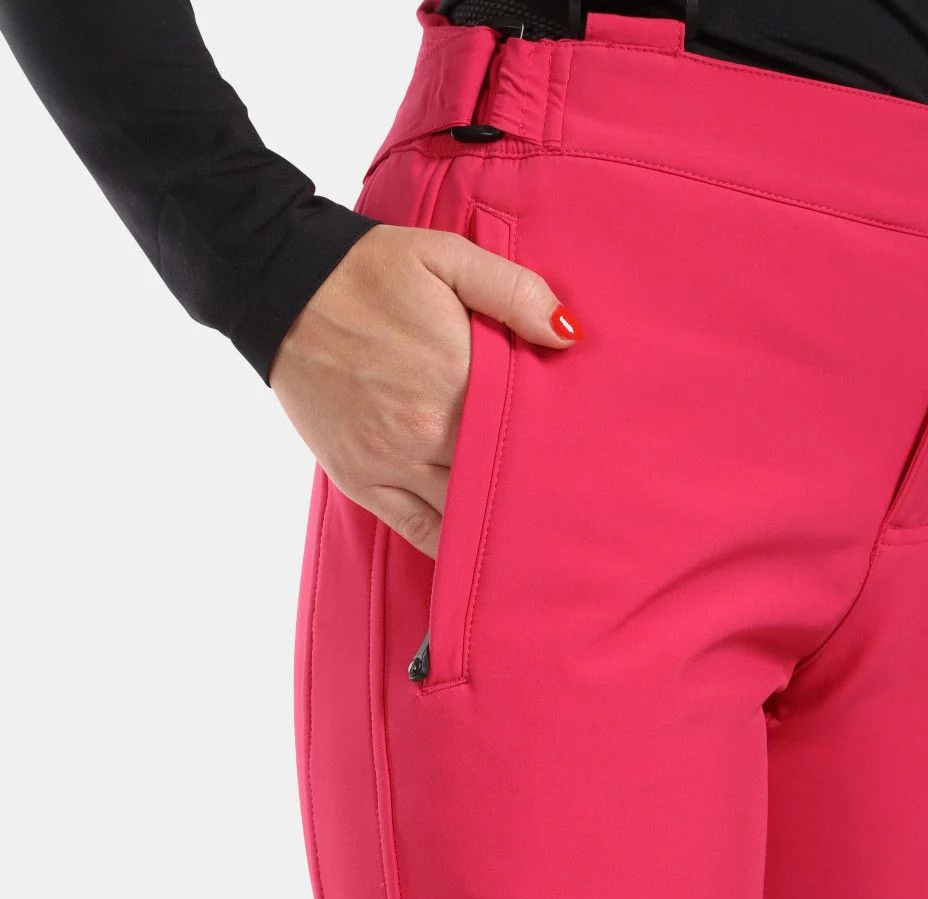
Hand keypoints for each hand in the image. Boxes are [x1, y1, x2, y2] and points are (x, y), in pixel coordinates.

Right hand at [268, 222, 582, 558]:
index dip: (555, 446)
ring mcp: (390, 461)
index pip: (525, 431)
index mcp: (456, 377)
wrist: (280, 287)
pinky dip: (448, 543)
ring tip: (530, 528)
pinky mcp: (359, 478)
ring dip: (494, 519)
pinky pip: (415, 528)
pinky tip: (475, 545)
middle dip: (532, 487)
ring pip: (461, 513)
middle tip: (568, 498)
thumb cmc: (368, 272)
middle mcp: (426, 430)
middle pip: (499, 479)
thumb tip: (569, 334)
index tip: (581, 454)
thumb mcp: (446, 258)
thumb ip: (514, 293)